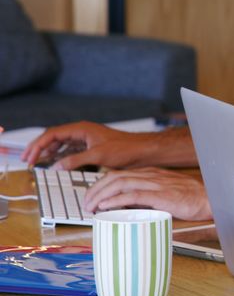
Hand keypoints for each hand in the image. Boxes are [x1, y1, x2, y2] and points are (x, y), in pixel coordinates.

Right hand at [21, 122, 156, 169]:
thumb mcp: (98, 155)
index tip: (29, 156)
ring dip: (49, 152)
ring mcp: (87, 139)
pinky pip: (70, 150)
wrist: (143, 150)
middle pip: (54, 138)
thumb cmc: (125, 149)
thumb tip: (56, 166)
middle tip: (28, 160)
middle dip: (40, 148)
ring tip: (38, 162)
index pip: (52, 134)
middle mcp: (82, 132)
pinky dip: (60, 156)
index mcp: (82, 129)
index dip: (38, 145)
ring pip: (61, 144)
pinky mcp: (91, 147)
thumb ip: (75, 160)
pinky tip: (55, 163)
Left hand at [83, 168, 211, 220]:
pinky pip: (133, 195)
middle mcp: (151, 175)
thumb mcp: (163, 196)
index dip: (101, 184)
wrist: (209, 201)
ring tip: (92, 206)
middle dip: (96, 189)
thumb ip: (146, 199)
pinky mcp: (160, 195)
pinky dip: (116, 199)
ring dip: (101, 194)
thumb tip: (125, 207)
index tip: (92, 197)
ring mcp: (156, 184)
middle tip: (87, 203)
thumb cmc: (190, 201)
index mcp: (152, 174)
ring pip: (120, 183)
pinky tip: (106, 206)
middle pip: (115, 177)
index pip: (119, 174)